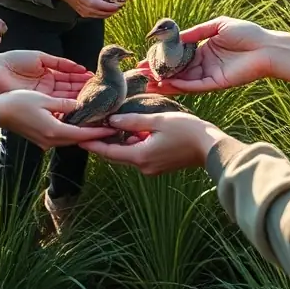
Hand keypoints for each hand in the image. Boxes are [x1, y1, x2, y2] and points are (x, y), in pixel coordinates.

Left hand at [0, 50, 92, 96]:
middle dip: (84, 89)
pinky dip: (68, 103)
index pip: (69, 76)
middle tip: (101, 91)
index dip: (82, 78)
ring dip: (79, 97)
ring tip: (95, 98)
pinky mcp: (39, 104)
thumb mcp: (41, 58)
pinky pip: (57, 104)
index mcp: (48, 74)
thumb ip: (60, 63)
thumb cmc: (15, 61)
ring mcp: (44, 96)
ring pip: (66, 97)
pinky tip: (80, 103)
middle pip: (70, 88)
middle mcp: (48, 87)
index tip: (96, 78)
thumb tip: (79, 67)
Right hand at [0, 91, 114, 149]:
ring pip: (69, 139)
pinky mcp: (40, 139)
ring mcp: (44, 142)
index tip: (112, 128)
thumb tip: (79, 105)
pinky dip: (72, 132)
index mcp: (53, 131)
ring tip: (97, 125)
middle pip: (77, 139)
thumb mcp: (43, 99)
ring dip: (83, 133)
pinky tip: (78, 124)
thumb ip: (64, 103)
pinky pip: (61, 137)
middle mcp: (50, 140)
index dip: (98, 132)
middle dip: (93, 134)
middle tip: (109, 126)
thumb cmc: (18, 102)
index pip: (82, 134)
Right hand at [54, 0, 120, 18]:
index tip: (122, 4)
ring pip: (102, 16)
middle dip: (114, 11)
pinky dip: (103, 14)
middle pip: (106, 13)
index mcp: (92, 2)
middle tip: (120, 6)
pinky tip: (106, 9)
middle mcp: (90, 10)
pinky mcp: (84, 15)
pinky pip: (96, 16)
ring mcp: (86, 14)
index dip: (116, 6)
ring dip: (109, 13)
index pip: (108, 7)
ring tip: (115, 8)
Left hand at [80, 111, 225, 175]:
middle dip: (102, 144)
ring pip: (128, 155)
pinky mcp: (159, 165)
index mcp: (140, 156)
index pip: (109, 152)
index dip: (93, 145)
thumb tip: (112, 121)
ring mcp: (152, 168)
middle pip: (116, 155)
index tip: (78, 138)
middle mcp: (143, 166)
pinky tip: (130, 132)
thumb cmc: (187, 131)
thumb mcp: (158, 121)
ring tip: (107, 128)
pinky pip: (139, 155)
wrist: (210, 147)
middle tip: (88, 132)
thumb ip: (133, 121)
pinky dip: (131, 145)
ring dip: (118, 143)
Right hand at [139, 17, 289, 93]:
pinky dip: (182, 85)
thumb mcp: (217, 26)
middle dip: (159, 73)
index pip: (179, 57)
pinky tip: (168, 83)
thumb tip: (176, 36)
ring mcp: (210, 75)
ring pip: (183, 81)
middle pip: (177, 71)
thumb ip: (195, 32)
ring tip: (148, 82)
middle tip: (140, 74)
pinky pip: (196, 86)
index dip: (163, 59)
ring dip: (166, 82)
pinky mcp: (217, 83)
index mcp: (204, 50)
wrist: (266, 46)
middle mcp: (205, 64)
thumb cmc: (246, 33)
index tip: (146, 59)